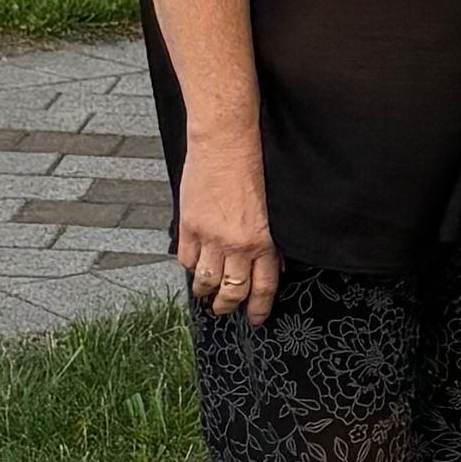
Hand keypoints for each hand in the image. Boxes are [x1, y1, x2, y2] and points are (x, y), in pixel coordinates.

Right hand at [173, 123, 279, 324]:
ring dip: (205, 291)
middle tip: (224, 310)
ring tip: (206, 293)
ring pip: (205, 281)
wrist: (225, 143)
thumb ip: (270, 240)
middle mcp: (236, 243)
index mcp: (262, 240)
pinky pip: (186, 260)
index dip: (258, 307)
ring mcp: (210, 237)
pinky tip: (194, 265)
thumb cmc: (251, 167)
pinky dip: (189, 266)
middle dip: (227, 306)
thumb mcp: (272, 209)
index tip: (255, 318)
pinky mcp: (189, 226)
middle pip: (232, 291)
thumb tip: (274, 263)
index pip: (262, 286)